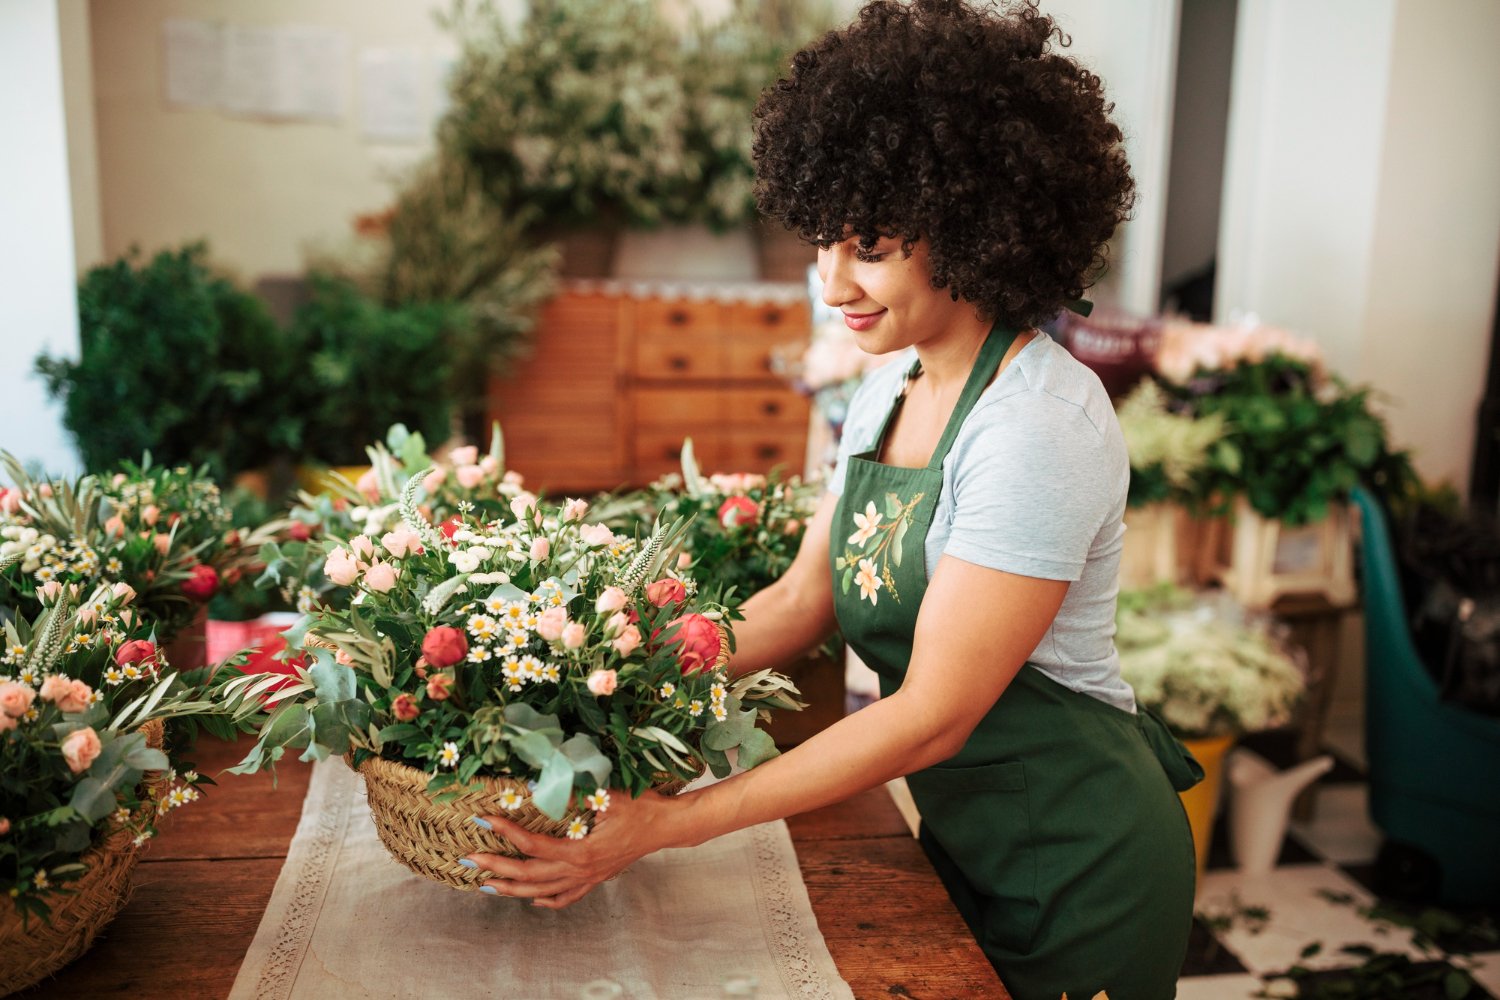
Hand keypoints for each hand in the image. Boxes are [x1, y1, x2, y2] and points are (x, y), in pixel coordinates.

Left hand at [466, 788, 677, 908]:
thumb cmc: (641, 806)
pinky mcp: (596, 879)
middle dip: (496, 868)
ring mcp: (588, 878)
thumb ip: (574, 792)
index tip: (484, 821)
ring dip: (511, 890)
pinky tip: (532, 901)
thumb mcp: (609, 794)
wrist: (667, 826)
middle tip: (469, 859)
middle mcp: (581, 870)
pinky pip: (566, 898)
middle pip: (529, 876)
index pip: (534, 844)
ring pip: (542, 892)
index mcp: (581, 851)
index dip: (507, 833)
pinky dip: (545, 901)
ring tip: (486, 885)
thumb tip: (539, 782)